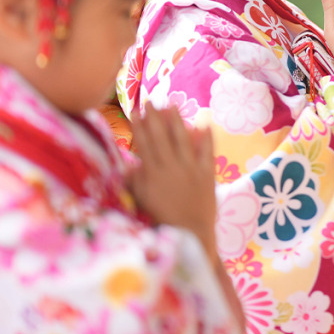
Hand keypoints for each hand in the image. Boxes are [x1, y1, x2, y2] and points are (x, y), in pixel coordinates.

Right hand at [128, 105, 217, 259]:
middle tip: (150, 101)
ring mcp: (190, 169)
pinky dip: (206, 137)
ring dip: (176, 120)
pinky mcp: (207, 174)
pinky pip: (207, 152)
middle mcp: (171, 167)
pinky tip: (204, 123)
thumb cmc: (163, 220)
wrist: (190, 233)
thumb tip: (126, 165)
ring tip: (171, 104)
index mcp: (153, 173)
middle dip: (155, 117)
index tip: (134, 110)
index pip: (144, 144)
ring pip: (182, 139)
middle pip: (161, 136)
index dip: (139, 126)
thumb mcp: (142, 201)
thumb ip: (135, 181)